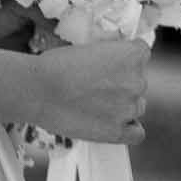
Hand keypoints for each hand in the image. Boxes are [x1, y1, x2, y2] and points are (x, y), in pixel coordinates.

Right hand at [28, 36, 150, 144]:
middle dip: (121, 83)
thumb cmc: (57, 65)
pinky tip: (113, 125)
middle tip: (96, 86)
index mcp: (133, 55)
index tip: (112, 64)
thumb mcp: (90, 46)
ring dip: (122, 106)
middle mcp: (137, 81)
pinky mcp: (117, 131)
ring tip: (94, 105)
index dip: (125, 59)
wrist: (38, 90)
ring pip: (137, 107)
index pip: (142, 54)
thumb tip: (117, 56)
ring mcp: (129, 108)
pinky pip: (136, 133)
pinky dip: (128, 130)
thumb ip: (112, 52)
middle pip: (138, 82)